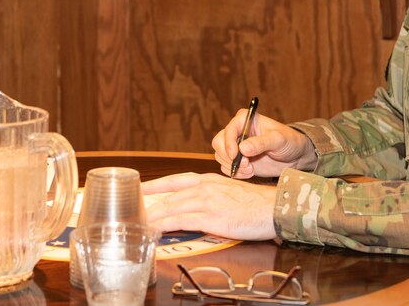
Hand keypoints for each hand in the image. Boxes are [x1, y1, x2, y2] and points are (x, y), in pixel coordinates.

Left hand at [143, 172, 276, 240]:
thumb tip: (197, 205)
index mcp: (209, 180)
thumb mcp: (230, 192)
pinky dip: (165, 225)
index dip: (156, 185)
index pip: (176, 180)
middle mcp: (205, 187)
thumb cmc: (256, 204)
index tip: (141, 188)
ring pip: (172, 207)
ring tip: (139, 222)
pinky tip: (155, 230)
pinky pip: (181, 221)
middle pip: (170, 195)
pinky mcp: (211, 217)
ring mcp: (207, 201)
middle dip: (150, 202)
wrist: (274, 208)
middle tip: (134, 208)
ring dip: (153, 216)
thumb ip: (212, 195)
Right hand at [213, 110, 316, 178]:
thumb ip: (261, 143)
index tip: (235, 156)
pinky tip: (250, 173)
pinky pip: (226, 167)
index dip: (228, 143)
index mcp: (244, 119)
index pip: (228, 130)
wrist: (294, 156)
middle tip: (247, 165)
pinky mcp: (237, 160)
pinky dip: (235, 173)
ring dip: (233, 166)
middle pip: (218, 143)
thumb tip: (242, 148)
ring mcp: (235, 146)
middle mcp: (237, 131)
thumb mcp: (278, 140)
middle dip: (229, 157)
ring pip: (220, 156)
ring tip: (251, 169)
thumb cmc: (288, 141)